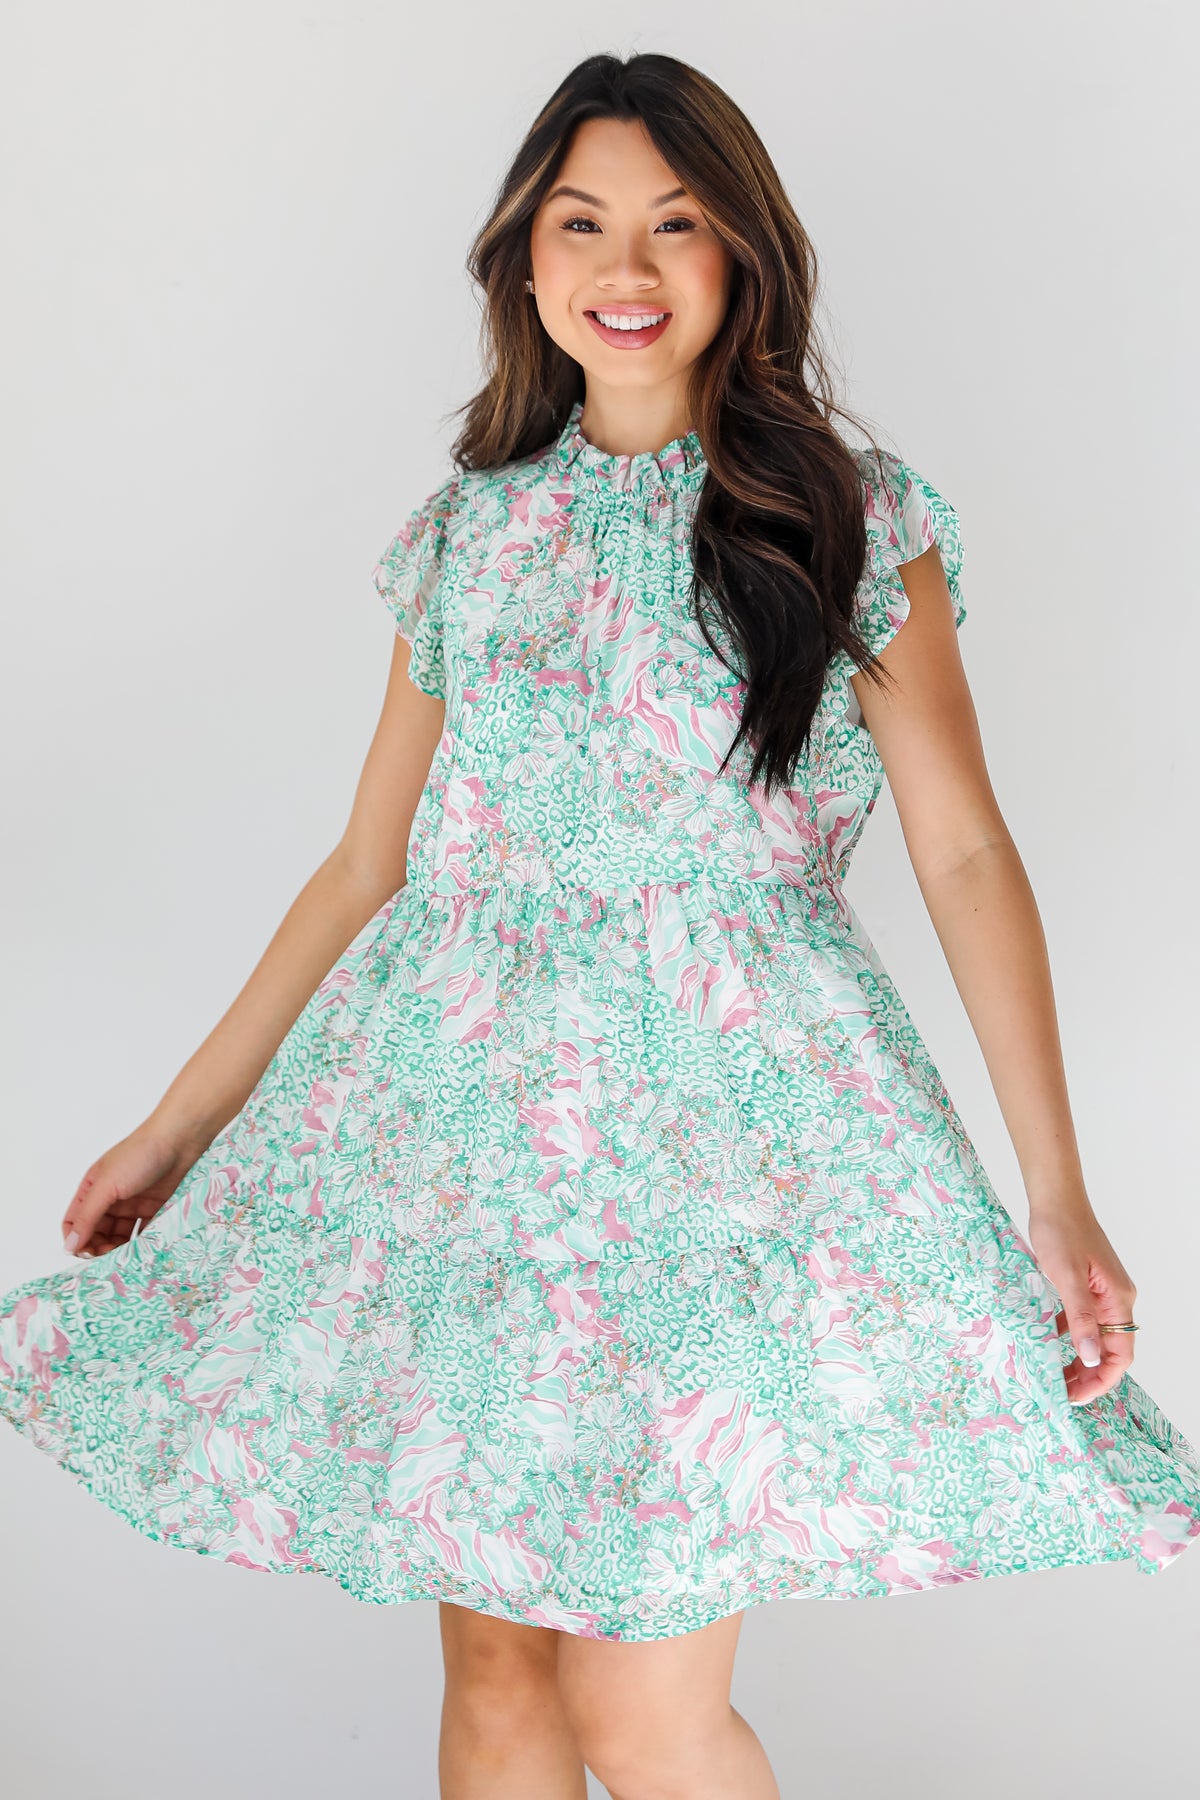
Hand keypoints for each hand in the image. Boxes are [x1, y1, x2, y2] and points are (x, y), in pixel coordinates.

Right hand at [61, 1120, 212, 1257]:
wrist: (181, 1139)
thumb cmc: (140, 1155)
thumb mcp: (107, 1185)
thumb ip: (88, 1216)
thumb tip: (69, 1246)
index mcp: (92, 1190)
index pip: (75, 1222)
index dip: (77, 1240)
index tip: (87, 1255)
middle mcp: (110, 1199)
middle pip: (98, 1233)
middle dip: (100, 1248)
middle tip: (111, 1260)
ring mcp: (134, 1204)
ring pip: (121, 1236)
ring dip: (122, 1250)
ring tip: (129, 1258)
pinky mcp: (156, 1208)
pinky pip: (145, 1233)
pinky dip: (144, 1244)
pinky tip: (147, 1251)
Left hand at [1026, 1200, 1137, 1407]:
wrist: (1055, 1198)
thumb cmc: (1061, 1230)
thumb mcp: (1067, 1277)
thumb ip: (1080, 1318)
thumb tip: (1092, 1358)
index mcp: (1117, 1299)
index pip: (1120, 1354)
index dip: (1101, 1380)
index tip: (1075, 1397)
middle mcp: (1115, 1298)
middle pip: (1109, 1349)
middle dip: (1088, 1375)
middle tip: (1060, 1393)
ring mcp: (1101, 1292)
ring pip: (1094, 1337)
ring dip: (1077, 1359)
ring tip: (1054, 1376)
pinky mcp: (1085, 1285)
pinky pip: (1081, 1320)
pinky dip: (1067, 1336)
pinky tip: (1047, 1343)